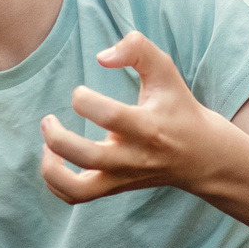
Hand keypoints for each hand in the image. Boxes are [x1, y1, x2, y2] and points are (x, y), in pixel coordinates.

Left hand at [39, 31, 231, 203]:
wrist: (200, 155)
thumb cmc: (177, 107)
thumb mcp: (166, 71)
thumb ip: (137, 49)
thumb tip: (102, 57)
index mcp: (148, 126)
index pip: (110, 117)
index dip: (84, 100)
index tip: (80, 92)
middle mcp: (134, 156)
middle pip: (88, 157)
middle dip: (57, 138)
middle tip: (48, 119)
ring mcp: (123, 176)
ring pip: (78, 189)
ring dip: (52, 169)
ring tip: (48, 146)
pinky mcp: (115, 187)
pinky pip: (77, 197)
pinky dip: (56, 183)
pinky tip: (55, 159)